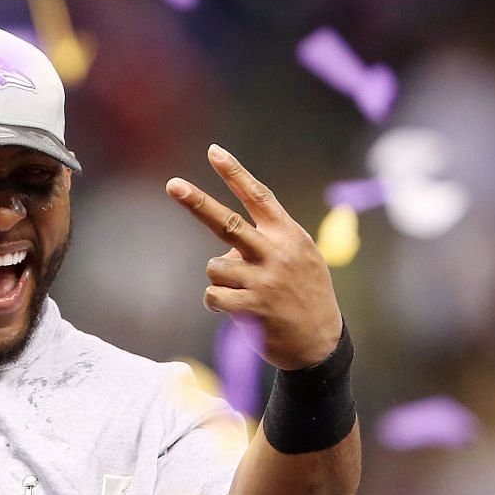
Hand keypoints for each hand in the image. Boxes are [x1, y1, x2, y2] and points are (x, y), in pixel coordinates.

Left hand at [166, 145, 343, 370]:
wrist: (321, 343)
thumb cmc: (305, 292)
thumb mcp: (302, 255)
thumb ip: (271, 240)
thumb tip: (226, 244)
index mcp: (288, 235)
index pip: (258, 196)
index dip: (235, 173)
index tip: (213, 152)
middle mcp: (276, 253)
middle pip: (228, 223)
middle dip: (197, 203)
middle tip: (173, 185)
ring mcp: (264, 281)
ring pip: (214, 267)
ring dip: (221, 278)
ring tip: (243, 290)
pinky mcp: (252, 308)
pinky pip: (213, 296)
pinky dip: (217, 301)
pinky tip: (236, 308)